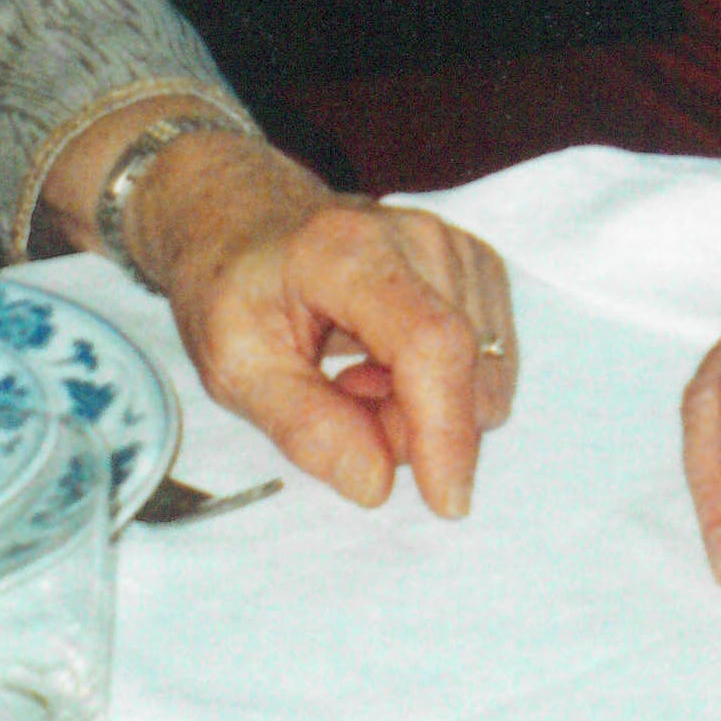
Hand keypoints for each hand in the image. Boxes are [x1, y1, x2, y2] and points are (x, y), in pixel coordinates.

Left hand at [130, 131, 517, 513]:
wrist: (248, 220)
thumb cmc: (234, 287)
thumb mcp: (235, 366)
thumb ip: (305, 426)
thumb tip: (376, 483)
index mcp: (350, 253)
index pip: (430, 343)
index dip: (445, 428)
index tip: (445, 500)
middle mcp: (421, 239)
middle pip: (462, 369)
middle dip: (412, 427)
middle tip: (338, 406)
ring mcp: (458, 248)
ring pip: (482, 373)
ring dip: (422, 408)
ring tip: (354, 380)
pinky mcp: (478, 267)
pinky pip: (485, 360)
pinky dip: (438, 386)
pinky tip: (383, 365)